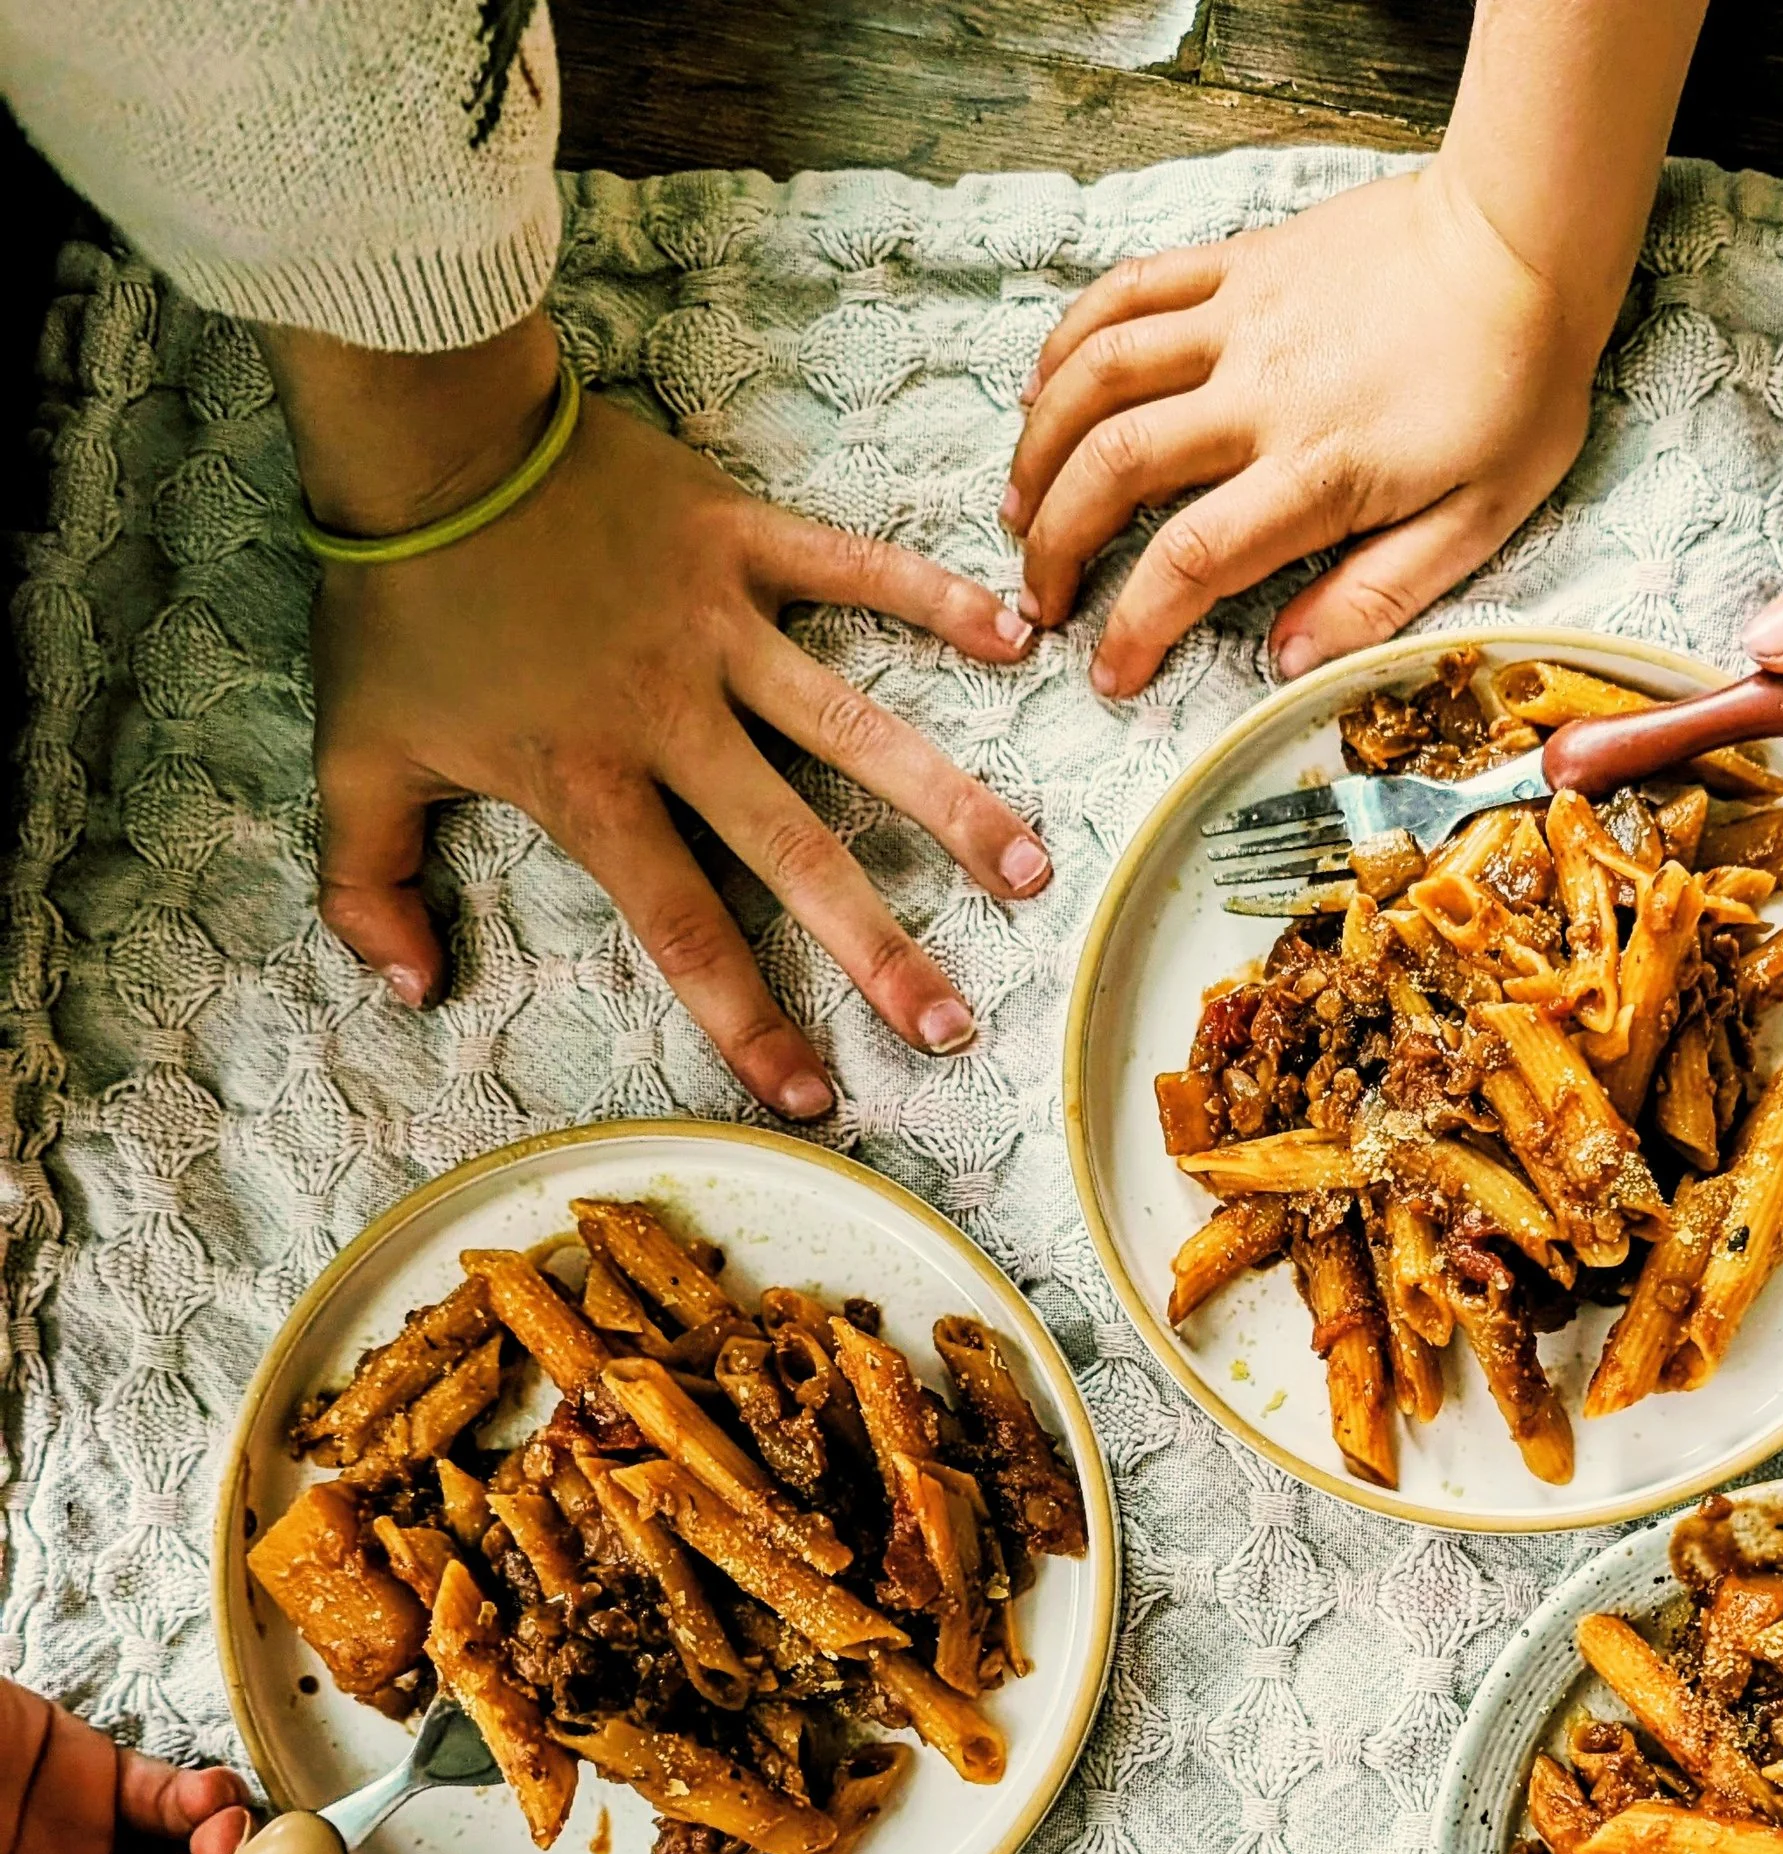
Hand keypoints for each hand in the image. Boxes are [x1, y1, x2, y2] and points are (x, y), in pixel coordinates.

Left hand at [267, 315, 1050, 1118]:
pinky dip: (935, 599)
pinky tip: (1017, 640)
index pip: (685, 929)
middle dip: (881, 950)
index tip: (810, 1095)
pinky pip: (855, 569)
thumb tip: (411, 988)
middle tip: (953, 1024)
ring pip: (856, 728)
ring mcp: (721, 626)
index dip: (748, 1020)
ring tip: (1029, 871)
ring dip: (950, 803)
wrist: (423, 428)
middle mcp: (676, 718)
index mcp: (593, 780)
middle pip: (798, 853)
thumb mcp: (352, 757)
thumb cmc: (393, 595)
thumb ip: (369, 885)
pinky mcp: (742, 539)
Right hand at [1002, 158, 1603, 697]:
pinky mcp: (1238, 262)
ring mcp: (1241, 317)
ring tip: (1018, 505)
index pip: (1192, 560)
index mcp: (1319, 469)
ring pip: (1099, 374)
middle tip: (1040, 596)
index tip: (1108, 671)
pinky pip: (1128, 291)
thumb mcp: (1479, 519)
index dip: (1133, 626)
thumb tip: (1289, 660)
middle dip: (1056, 543)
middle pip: (1115, 466)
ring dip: (1040, 444)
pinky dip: (1069, 341)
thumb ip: (1378, 595)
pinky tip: (1042, 390)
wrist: (1527, 234)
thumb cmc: (1516, 384)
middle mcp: (1261, 391)